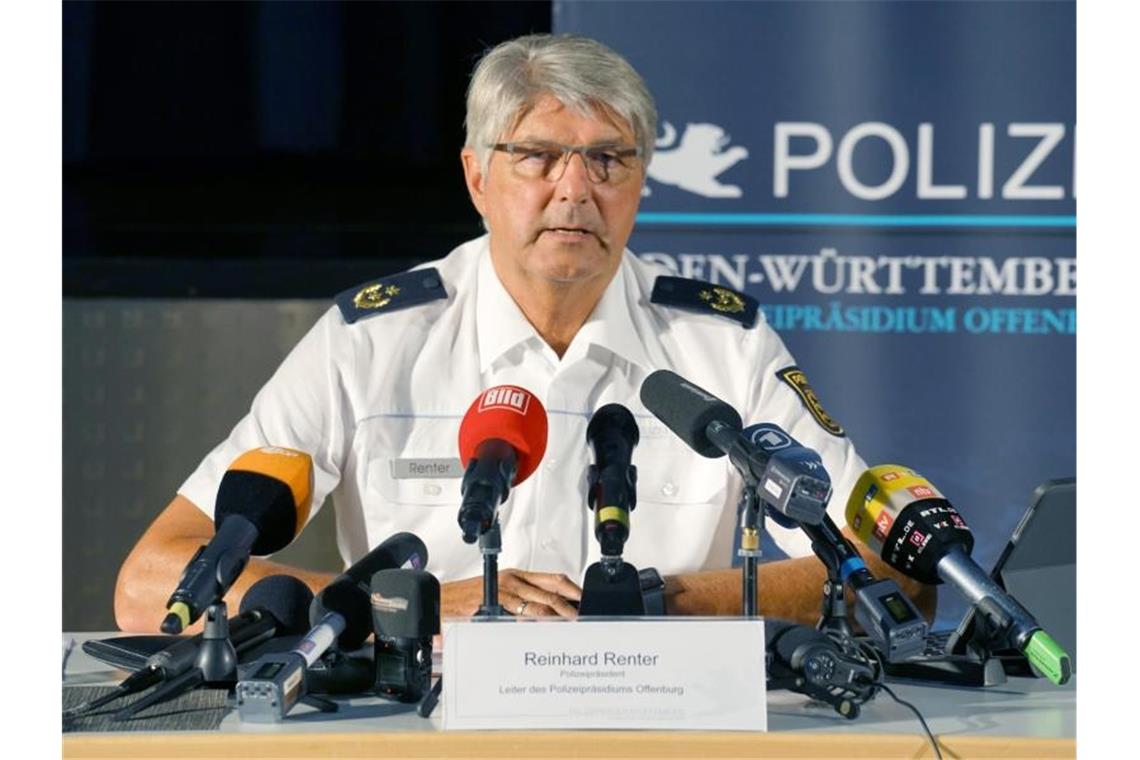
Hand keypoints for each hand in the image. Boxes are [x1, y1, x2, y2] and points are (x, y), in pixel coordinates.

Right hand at [442, 569, 581, 618]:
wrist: (442, 601)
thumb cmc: (467, 601)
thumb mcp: (499, 599)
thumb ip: (521, 605)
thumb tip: (546, 617)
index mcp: (517, 576)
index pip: (552, 579)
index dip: (571, 588)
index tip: (583, 599)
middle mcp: (514, 579)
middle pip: (551, 588)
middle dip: (570, 602)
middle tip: (583, 614)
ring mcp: (505, 588)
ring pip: (539, 598)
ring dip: (558, 611)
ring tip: (570, 621)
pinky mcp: (495, 598)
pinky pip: (519, 608)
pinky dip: (534, 617)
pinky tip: (545, 624)